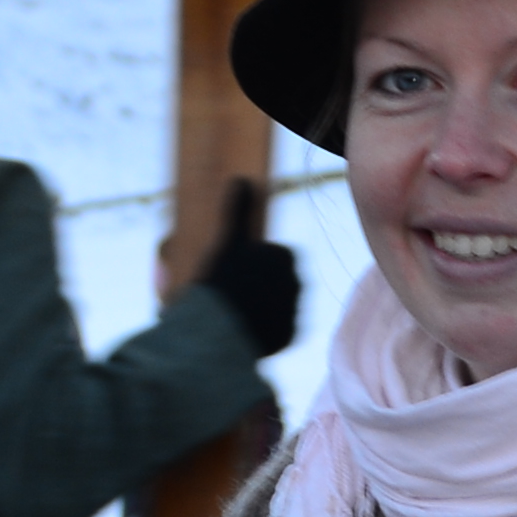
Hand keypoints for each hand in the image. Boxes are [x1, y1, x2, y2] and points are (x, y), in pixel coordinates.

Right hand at [200, 213, 306, 356]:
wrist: (219, 334)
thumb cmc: (222, 284)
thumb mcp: (228, 241)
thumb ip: (238, 209)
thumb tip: (242, 179)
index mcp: (285, 258)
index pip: (276, 253)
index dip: (256, 260)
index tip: (238, 268)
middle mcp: (297, 283)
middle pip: (280, 277)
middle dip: (264, 281)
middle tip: (236, 289)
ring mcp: (296, 312)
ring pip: (281, 302)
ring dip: (265, 304)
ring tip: (237, 312)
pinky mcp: (290, 337)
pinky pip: (279, 328)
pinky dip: (266, 328)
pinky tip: (244, 329)